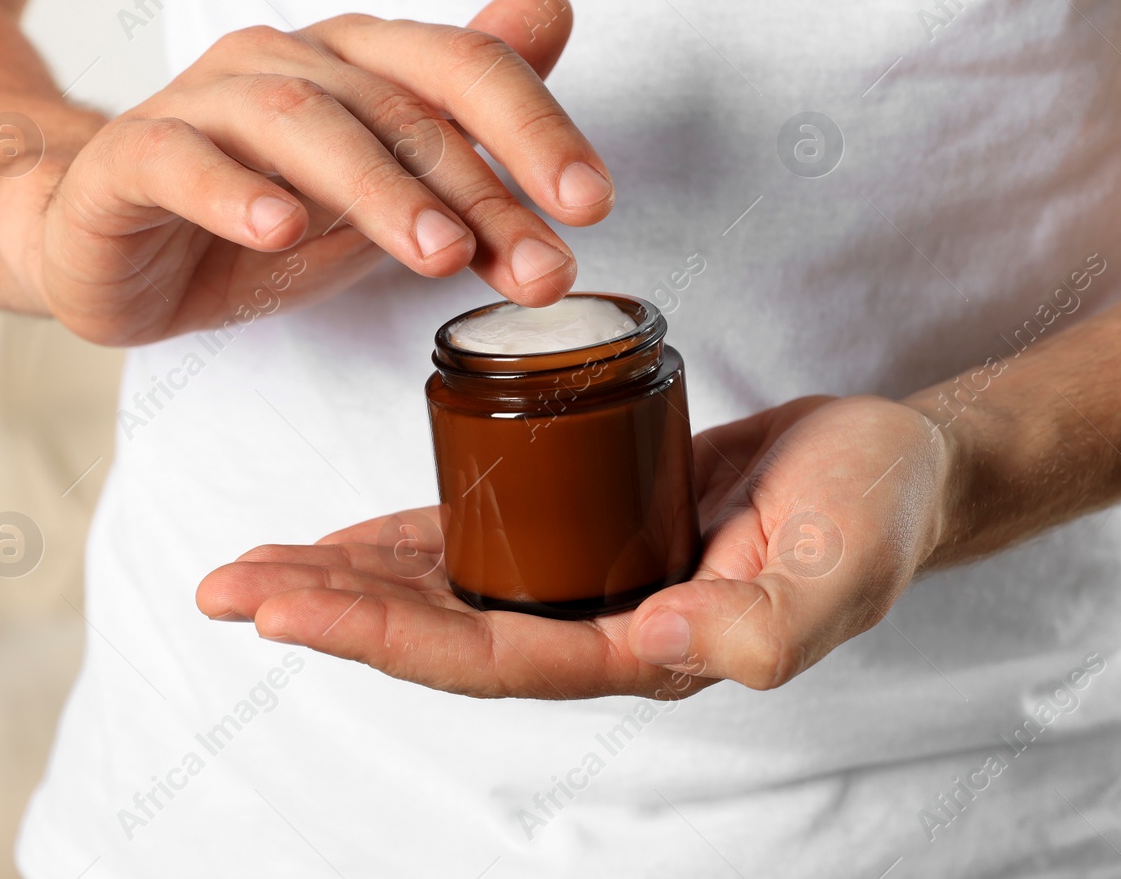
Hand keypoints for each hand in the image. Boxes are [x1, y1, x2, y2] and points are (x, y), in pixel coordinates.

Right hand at [1, 0, 611, 345]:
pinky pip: (178, 160)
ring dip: (380, 189)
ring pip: (301, 127)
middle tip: (536, 264)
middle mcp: (285, 65)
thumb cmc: (260, 213)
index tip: (590, 204)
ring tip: (438, 253)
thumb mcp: (381, 186)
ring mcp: (202, 105)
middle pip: (397, 107)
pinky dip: (231, 193)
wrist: (114, 247)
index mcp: (356, 63)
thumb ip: (464, 121)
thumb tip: (550, 13)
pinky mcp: (129, 160)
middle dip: (478, 190)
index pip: (460, 70)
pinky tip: (280, 229)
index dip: (535, 129)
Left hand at [196, 396, 952, 698]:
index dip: (384, 636)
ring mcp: (592, 578)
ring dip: (348, 583)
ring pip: (449, 591)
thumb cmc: (877, 512)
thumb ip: (770, 619)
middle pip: (442, 630)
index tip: (285, 606)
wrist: (893, 464)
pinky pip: (484, 541)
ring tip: (253, 568)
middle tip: (227, 586)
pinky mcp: (590, 523)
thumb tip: (668, 637)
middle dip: (332, 613)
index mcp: (647, 648)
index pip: (491, 655)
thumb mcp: (843, 560)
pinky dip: (408, 540)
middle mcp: (601, 624)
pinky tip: (343, 538)